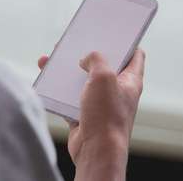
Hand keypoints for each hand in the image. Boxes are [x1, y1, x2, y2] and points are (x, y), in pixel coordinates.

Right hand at [37, 49, 145, 169]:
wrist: (95, 151)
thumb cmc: (106, 116)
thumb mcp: (103, 76)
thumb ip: (96, 59)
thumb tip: (87, 58)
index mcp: (130, 80)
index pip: (135, 55)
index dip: (126, 41)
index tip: (113, 31)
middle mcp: (118, 91)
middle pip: (104, 65)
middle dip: (88, 53)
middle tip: (76, 41)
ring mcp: (101, 103)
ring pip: (83, 80)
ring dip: (68, 69)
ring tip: (52, 57)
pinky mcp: (85, 114)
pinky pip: (70, 97)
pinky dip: (58, 89)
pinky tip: (47, 78)